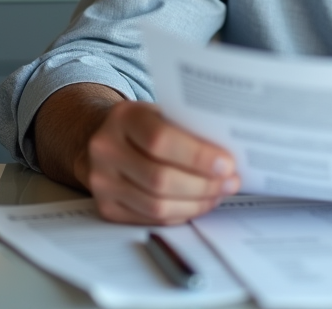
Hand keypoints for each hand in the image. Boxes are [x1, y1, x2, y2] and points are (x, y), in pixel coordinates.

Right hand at [82, 100, 240, 224]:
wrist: (104, 137)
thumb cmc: (146, 124)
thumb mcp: (163, 112)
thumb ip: (188, 128)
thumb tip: (230, 155)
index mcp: (123, 117)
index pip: (160, 140)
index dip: (197, 156)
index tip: (227, 164)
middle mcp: (106, 149)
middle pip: (160, 178)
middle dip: (203, 185)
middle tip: (230, 183)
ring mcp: (101, 182)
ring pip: (156, 205)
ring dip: (195, 204)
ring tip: (218, 195)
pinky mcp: (106, 207)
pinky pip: (150, 219)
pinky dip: (180, 214)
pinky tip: (197, 203)